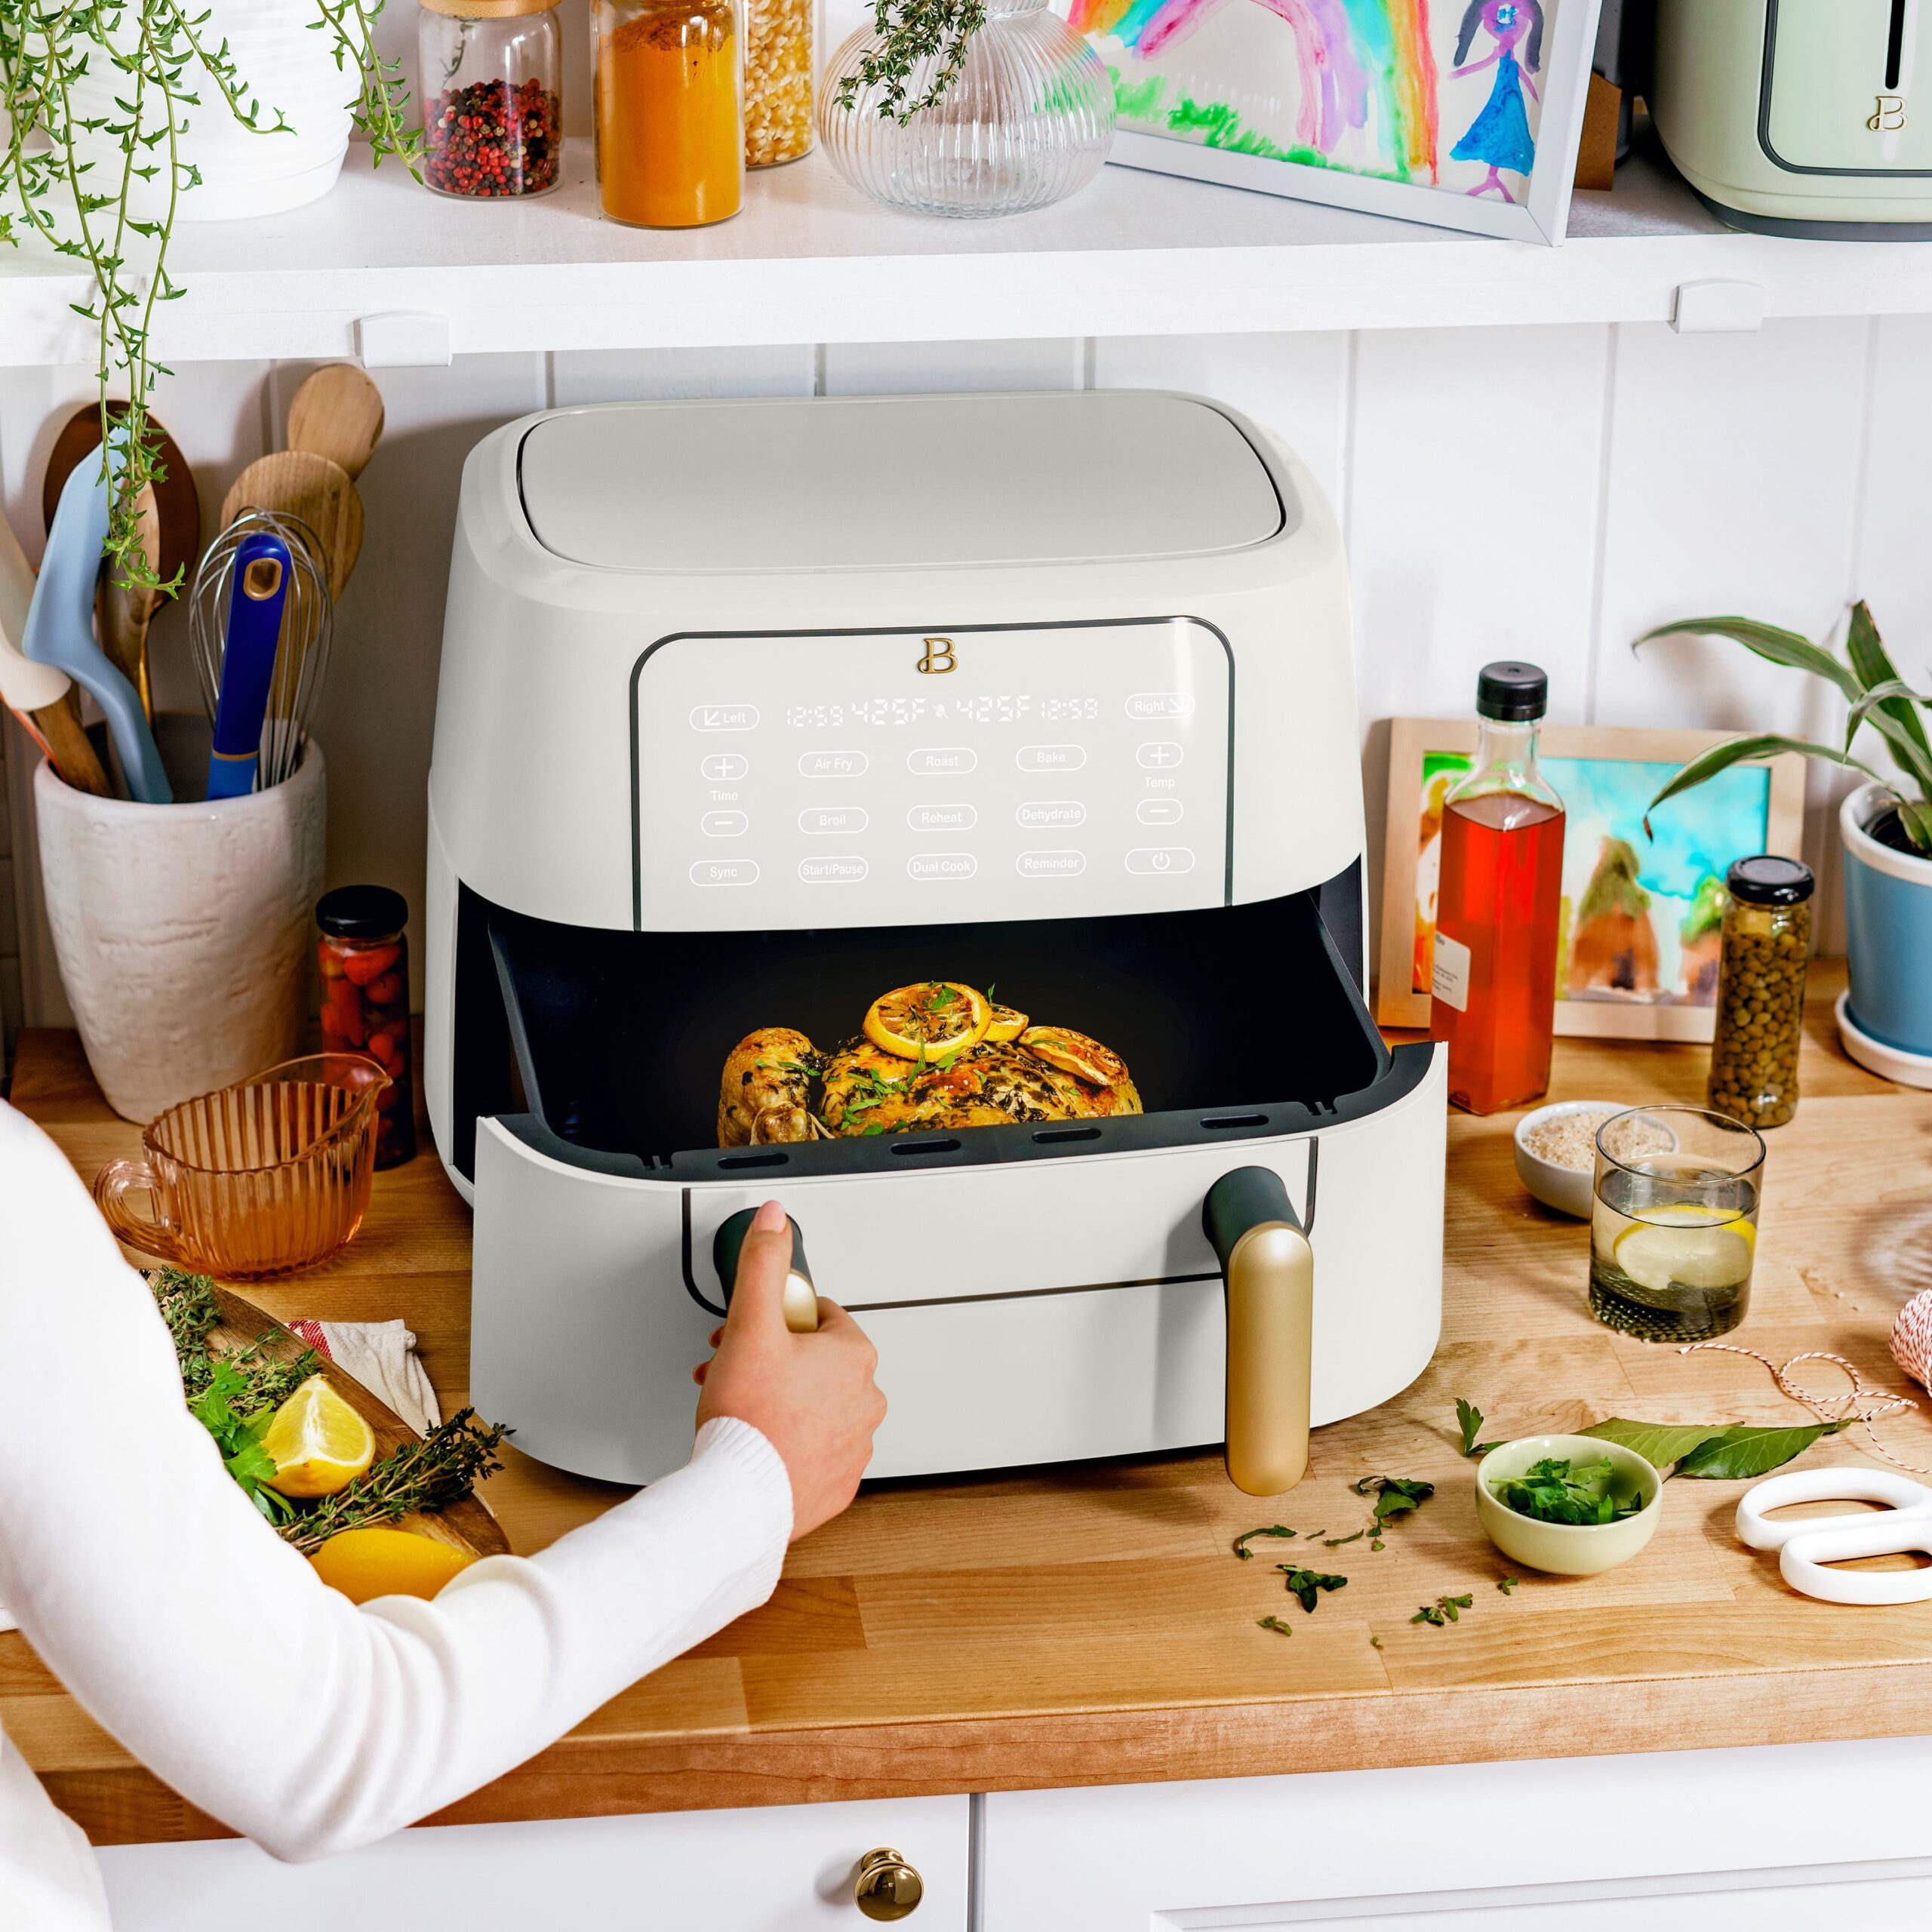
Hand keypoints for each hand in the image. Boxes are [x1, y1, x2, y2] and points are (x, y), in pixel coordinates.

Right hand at [694, 1200, 885, 1539]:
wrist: (739, 1500)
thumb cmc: (749, 1419)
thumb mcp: (750, 1324)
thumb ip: (763, 1263)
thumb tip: (776, 1217)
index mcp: (855, 1356)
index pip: (818, 1316)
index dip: (776, 1320)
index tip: (752, 1335)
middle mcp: (866, 1401)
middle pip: (814, 1362)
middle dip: (772, 1360)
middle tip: (736, 1372)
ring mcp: (855, 1446)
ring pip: (813, 1406)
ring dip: (778, 1400)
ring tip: (740, 1409)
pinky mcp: (836, 1485)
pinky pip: (813, 1450)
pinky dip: (787, 1443)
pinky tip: (757, 1443)